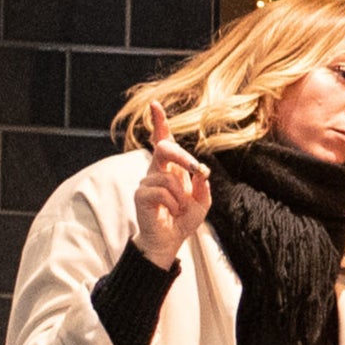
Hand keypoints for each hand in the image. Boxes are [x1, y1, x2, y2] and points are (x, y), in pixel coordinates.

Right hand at [133, 104, 209, 266]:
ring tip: (179, 208)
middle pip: (165, 148)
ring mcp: (146, 181)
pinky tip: (170, 211)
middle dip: (183, 156)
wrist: (169, 239)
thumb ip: (203, 185)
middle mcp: (156, 170)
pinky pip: (162, 193)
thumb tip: (202, 170)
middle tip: (197, 169)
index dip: (159, 122)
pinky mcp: (140, 194)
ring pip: (169, 178)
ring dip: (182, 196)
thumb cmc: (184, 218)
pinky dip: (173, 204)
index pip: (163, 140)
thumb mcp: (202, 202)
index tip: (155, 105)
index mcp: (171, 167)